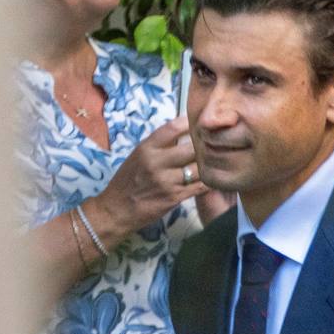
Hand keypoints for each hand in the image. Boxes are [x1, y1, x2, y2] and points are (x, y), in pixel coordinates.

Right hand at [89, 115, 209, 243]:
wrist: (117, 209)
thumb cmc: (128, 181)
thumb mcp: (138, 157)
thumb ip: (159, 146)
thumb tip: (183, 132)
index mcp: (146, 148)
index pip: (172, 129)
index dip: (190, 123)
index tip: (200, 124)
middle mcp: (156, 162)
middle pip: (192, 148)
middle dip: (205, 148)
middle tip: (215, 148)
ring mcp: (166, 180)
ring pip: (199, 168)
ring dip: (209, 166)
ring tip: (217, 164)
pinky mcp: (175, 197)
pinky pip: (201, 186)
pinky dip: (210, 182)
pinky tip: (214, 179)